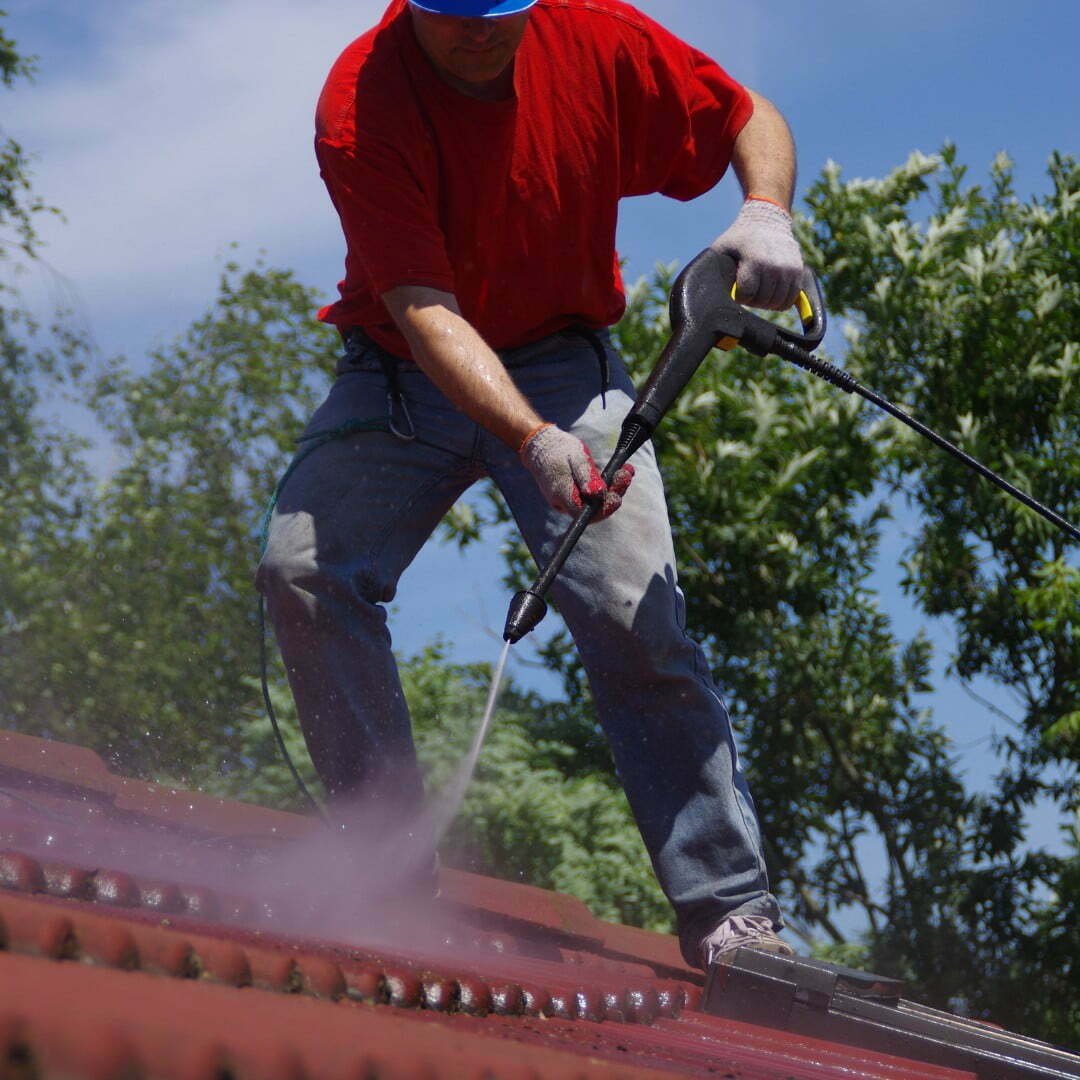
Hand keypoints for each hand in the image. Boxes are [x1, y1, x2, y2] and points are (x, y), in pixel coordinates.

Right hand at [519, 424, 634, 520]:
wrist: (542, 445)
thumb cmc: (559, 450)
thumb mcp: (576, 458)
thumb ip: (587, 477)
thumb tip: (598, 495)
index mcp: (562, 495)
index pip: (586, 514)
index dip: (605, 508)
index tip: (618, 494)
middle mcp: (563, 503)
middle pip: (594, 509)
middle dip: (614, 493)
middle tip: (626, 473)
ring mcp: (568, 500)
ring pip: (594, 502)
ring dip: (613, 488)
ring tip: (626, 470)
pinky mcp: (573, 495)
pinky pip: (591, 496)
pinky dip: (606, 485)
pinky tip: (618, 473)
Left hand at [711, 197, 803, 310]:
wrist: (768, 220)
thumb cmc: (739, 238)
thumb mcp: (721, 249)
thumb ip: (713, 267)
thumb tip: (704, 291)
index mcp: (755, 259)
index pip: (746, 295)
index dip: (739, 296)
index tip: (737, 288)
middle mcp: (775, 265)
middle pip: (762, 301)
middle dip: (752, 300)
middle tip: (748, 290)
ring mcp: (789, 268)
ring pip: (777, 303)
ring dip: (766, 302)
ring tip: (759, 290)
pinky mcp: (799, 271)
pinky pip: (790, 299)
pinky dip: (780, 301)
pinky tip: (771, 292)